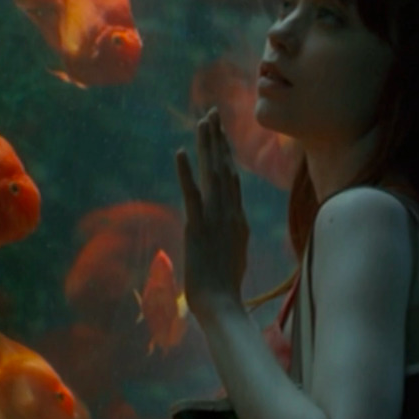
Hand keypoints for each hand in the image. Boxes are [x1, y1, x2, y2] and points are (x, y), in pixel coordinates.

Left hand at [176, 108, 249, 319]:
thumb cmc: (224, 288)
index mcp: (237, 220)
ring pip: (213, 174)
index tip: (221, 133)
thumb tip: (229, 228)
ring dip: (207, 146)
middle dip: (218, 139)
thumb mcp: (231, 256)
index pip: (232, 179)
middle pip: (225, 168)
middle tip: (212, 113)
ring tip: (203, 121)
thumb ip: (230, 237)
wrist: (221, 304)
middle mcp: (231, 213)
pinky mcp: (198, 228)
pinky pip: (192, 194)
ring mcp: (216, 219)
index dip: (226, 154)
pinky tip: (180, 152)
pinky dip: (186, 172)